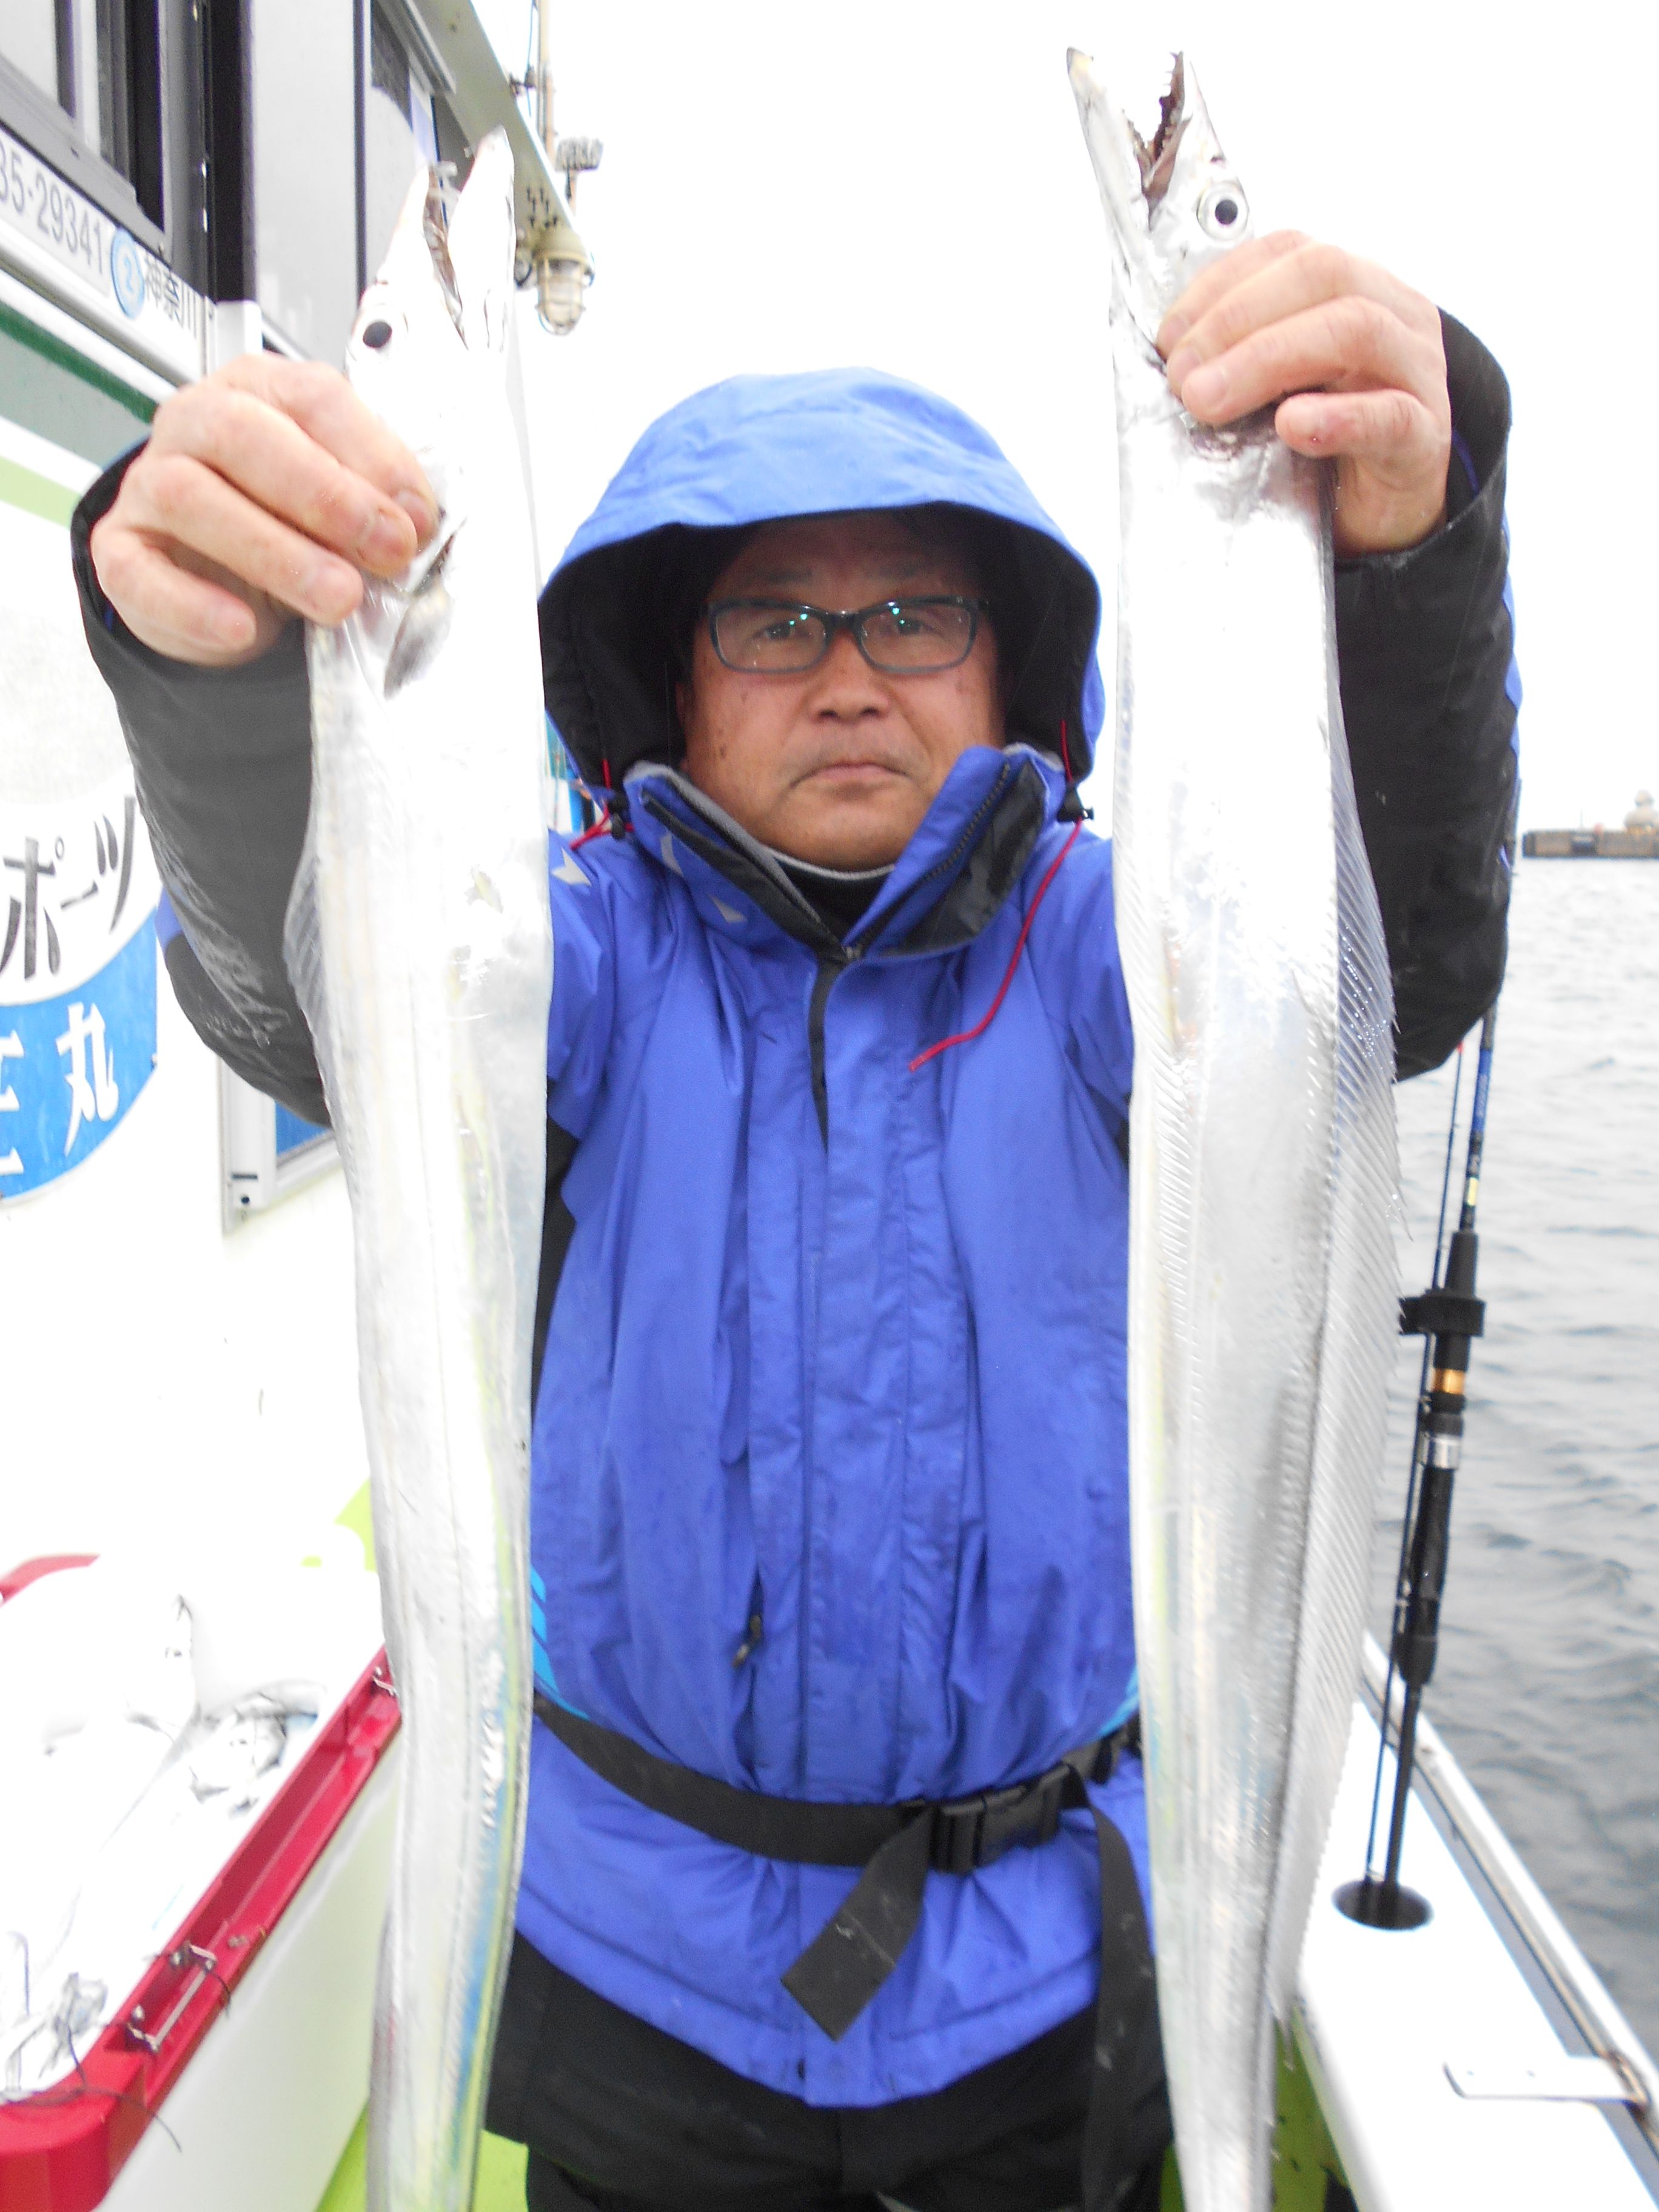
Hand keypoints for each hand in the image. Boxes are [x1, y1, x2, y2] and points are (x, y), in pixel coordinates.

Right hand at [89, 355, 437, 667]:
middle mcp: (195, 424)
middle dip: (325, 496)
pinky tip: (243, 628)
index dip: (370, 456)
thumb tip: (412, 523)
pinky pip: (141, 573)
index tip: (415, 519)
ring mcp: (148, 484)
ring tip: (337, 598)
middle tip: (383, 552)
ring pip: (191, 498)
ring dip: (274, 553)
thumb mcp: (343, 507)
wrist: (224, 582)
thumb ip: (376, 503)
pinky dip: (195, 605)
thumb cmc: (289, 525)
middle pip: (243, 435)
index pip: (311, 398)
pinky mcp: (119, 551)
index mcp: (260, 392)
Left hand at [1157, 234, 1450, 558]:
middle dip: (1235, 320)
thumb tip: (1173, 363)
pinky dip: (1337, 418)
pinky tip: (1292, 426)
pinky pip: (1391, 415)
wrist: (1387, 512)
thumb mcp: (1277, 385)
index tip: (1169, 338)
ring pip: (1356, 329)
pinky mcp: (1425, 436)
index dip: (1220, 285)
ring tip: (1210, 401)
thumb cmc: (1326, 441)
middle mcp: (1393, 313)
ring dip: (1268, 359)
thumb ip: (1239, 359)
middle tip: (1183, 378)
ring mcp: (1417, 370)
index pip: (1288, 252)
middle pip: (1323, 275)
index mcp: (1354, 286)